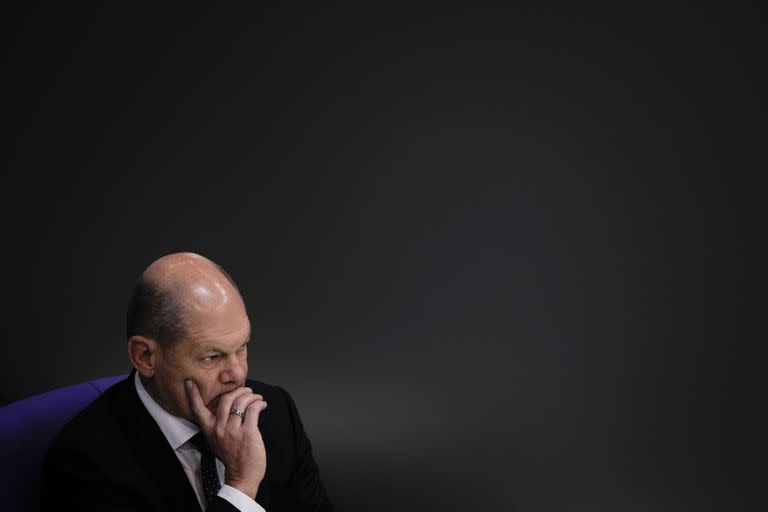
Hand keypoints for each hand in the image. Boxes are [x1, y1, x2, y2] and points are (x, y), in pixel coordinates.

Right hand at [185, 381, 267, 497]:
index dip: (193, 395)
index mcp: (210, 431)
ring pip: (241, 401)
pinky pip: (253, 409)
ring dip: (251, 396)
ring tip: (257, 398)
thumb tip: (229, 407)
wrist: (242, 477)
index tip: (189, 382)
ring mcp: (233, 431)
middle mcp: (219, 429)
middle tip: (247, 391)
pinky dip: (259, 403)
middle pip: (226, 399)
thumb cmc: (232, 458)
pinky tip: (262, 405)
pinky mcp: (248, 432)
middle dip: (238, 390)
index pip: (198, 410)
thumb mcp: (218, 441)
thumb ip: (219, 425)